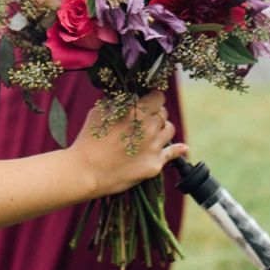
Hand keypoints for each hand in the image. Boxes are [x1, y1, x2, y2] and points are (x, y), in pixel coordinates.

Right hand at [67, 91, 186, 195]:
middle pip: (163, 113)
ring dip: (162, 128)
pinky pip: (173, 153)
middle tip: (145, 118)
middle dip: (155, 113)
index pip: (158, 97)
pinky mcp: (154, 164)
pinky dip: (179, 149)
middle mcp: (148, 128)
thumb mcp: (99, 113)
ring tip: (152, 132)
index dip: (153, 98)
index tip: (149, 100)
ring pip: (169, 130)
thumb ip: (117, 103)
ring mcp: (153, 147)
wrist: (85, 172)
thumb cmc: (88, 140)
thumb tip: (127, 97)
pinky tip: (183, 148)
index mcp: (135, 112)